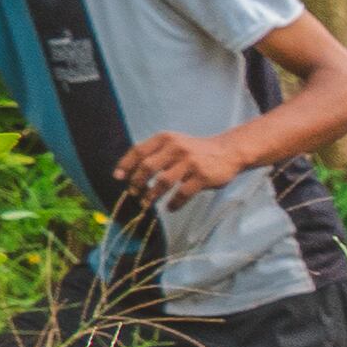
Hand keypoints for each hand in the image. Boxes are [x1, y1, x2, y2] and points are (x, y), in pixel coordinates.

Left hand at [113, 127, 240, 210]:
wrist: (228, 151)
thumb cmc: (196, 151)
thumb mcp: (175, 143)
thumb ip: (156, 153)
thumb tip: (132, 173)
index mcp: (165, 139)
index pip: (139, 151)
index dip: (126, 165)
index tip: (118, 177)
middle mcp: (176, 148)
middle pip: (148, 167)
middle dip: (137, 183)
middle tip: (134, 193)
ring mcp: (190, 162)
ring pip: (163, 182)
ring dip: (152, 195)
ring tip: (147, 203)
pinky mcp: (202, 177)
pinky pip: (182, 193)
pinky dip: (174, 203)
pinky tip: (170, 208)